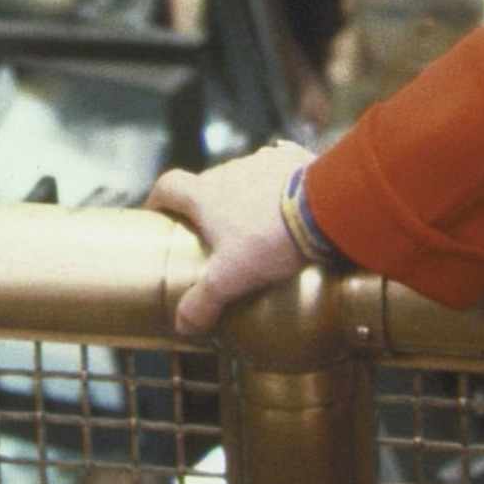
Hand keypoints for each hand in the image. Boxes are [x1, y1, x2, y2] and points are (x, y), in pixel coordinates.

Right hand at [146, 140, 318, 336]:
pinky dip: (278, 184)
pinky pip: (279, 169)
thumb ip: (202, 301)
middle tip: (213, 235)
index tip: (158, 213)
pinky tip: (288, 204)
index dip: (159, 199)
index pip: (169, 186)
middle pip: (208, 184)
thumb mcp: (229, 279)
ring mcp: (265, 160)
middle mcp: (232, 169)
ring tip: (257, 224)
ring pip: (245, 177)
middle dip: (207, 207)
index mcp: (206, 193)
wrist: (325, 208)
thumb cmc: (270, 239)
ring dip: (245, 196)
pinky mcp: (296, 159)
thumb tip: (184, 324)